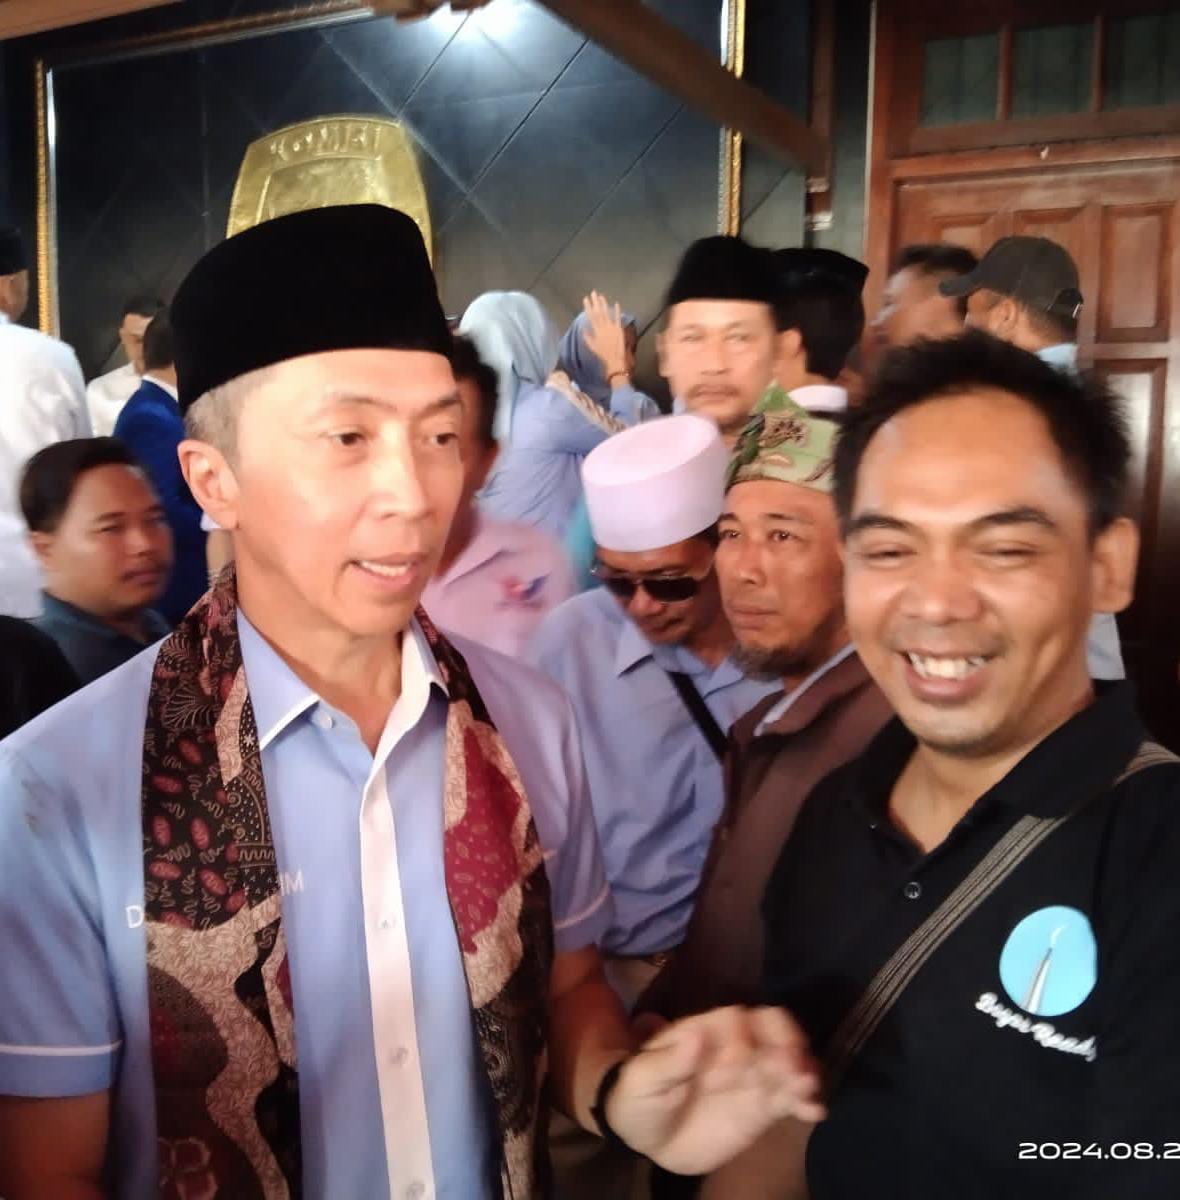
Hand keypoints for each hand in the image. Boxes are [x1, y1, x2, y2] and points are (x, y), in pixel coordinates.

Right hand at [581, 291, 630, 382]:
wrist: (614, 361)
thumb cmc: (603, 355)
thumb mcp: (592, 347)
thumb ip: (587, 337)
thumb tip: (583, 329)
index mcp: (596, 331)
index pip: (591, 316)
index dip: (588, 307)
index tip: (585, 299)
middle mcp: (603, 327)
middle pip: (599, 312)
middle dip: (595, 302)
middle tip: (593, 292)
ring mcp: (612, 328)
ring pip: (607, 313)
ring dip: (604, 304)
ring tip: (601, 296)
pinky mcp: (619, 330)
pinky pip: (618, 318)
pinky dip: (617, 311)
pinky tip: (616, 303)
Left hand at [606, 1006, 824, 1175]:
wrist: (650, 1136)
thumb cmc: (640, 1098)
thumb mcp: (641, 1082)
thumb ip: (667, 1062)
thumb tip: (696, 1034)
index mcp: (705, 1030)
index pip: (735, 1020)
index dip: (739, 1043)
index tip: (728, 1076)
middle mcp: (736, 1045)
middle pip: (772, 1025)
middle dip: (785, 1044)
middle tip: (789, 1070)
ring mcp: (754, 1073)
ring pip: (789, 1057)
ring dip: (802, 1069)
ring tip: (807, 1088)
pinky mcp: (765, 1104)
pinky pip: (792, 1095)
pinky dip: (807, 1099)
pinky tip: (814, 1112)